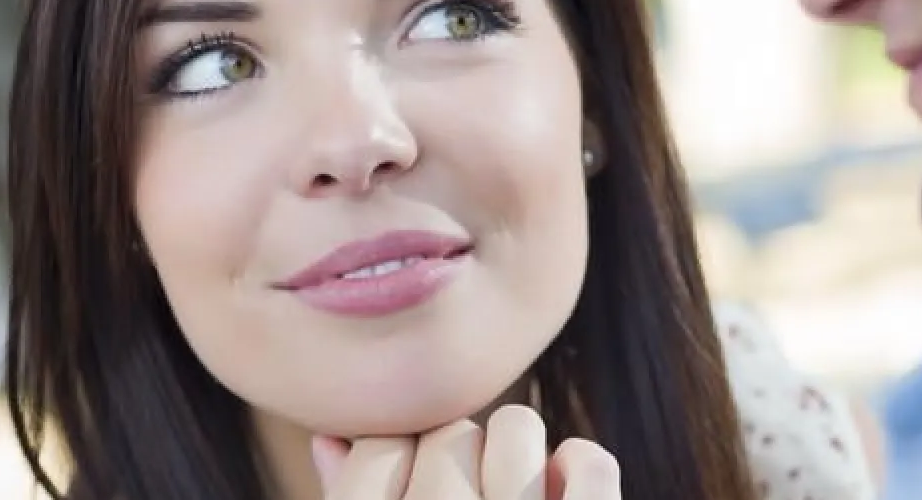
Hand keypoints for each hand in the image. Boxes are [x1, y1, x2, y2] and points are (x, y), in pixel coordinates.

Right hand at [312, 405, 621, 499]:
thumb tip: (332, 436)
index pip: (372, 452)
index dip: (390, 456)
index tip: (405, 486)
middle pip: (447, 434)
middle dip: (453, 461)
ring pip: (515, 428)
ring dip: (515, 456)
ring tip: (510, 497)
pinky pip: (589, 462)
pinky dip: (582, 468)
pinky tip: (563, 494)